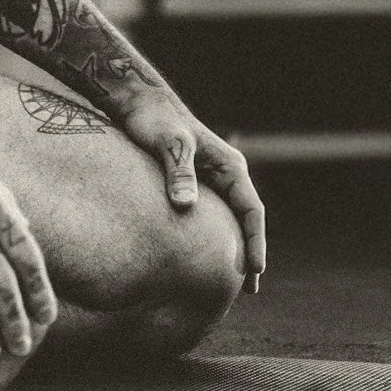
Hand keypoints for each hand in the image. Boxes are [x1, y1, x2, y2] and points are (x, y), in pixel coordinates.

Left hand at [117, 88, 267, 291]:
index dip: (255, 241)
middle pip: (244, 220)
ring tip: (230, 282)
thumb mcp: (169, 145)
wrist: (135, 100)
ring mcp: (208, 179)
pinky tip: (199, 257)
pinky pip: (206, 217)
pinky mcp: (189, 182)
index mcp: (229, 166)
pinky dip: (210, 238)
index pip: (251, 210)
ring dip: (231, 247)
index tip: (255, 271)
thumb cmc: (154, 120)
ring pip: (227, 220)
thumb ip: (179, 174)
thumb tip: (186, 207)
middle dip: (248, 252)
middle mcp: (224, 173)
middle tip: (249, 290)